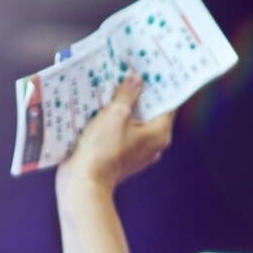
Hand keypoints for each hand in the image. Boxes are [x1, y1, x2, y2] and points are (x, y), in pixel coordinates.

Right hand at [56, 79, 175, 200]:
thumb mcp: (115, 114)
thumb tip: (136, 79)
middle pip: (151, 111)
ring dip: (126, 105)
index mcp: (159, 134)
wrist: (83, 183)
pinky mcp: (121, 156)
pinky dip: (116, 119)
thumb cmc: (102, 150)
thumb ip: (127, 94)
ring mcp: (137, 152)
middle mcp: (153, 144)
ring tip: (115, 83)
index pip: (169, 103)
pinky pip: (123, 132)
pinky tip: (104, 105)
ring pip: (135, 121)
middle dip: (141, 92)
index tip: (154, 68)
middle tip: (132, 70)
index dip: (161, 84)